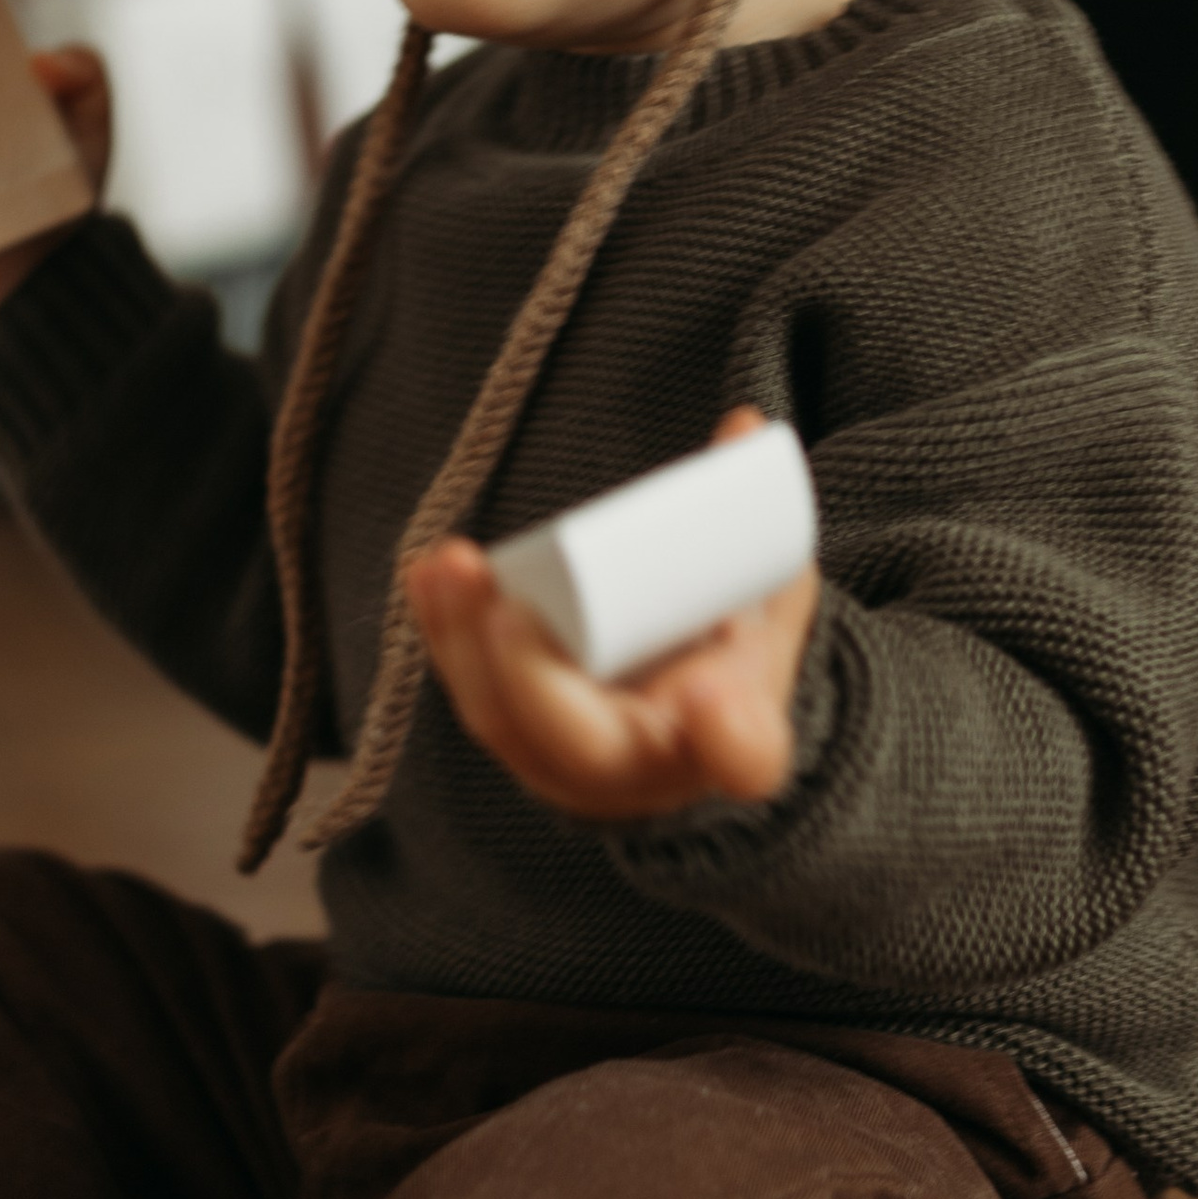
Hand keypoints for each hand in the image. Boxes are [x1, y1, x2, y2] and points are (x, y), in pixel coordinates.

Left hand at [408, 407, 818, 821]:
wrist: (686, 717)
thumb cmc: (734, 651)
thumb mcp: (769, 593)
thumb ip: (760, 520)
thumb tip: (742, 425)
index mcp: (738, 741)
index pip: (743, 757)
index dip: (728, 734)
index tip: (711, 690)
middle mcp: (648, 773)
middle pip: (587, 750)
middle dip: (539, 683)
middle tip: (518, 613)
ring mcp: (570, 766)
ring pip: (507, 723)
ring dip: (470, 647)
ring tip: (456, 568)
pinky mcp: (517, 738)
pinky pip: (471, 695)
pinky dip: (443, 636)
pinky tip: (428, 574)